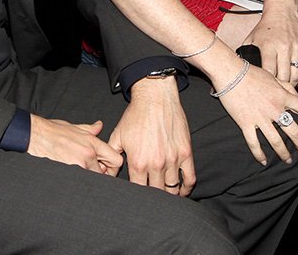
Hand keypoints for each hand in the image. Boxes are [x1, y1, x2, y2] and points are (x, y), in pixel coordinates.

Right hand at [27, 115, 122, 174]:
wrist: (36, 135)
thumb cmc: (53, 131)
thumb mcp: (75, 127)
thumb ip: (90, 129)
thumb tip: (99, 126)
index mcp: (92, 143)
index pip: (116, 160)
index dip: (112, 165)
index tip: (106, 166)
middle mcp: (88, 154)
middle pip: (104, 174)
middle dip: (98, 172)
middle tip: (88, 168)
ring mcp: (78, 165)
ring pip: (91, 178)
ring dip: (87, 176)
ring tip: (76, 168)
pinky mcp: (69, 172)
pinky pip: (79, 181)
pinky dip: (77, 179)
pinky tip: (69, 171)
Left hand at [108, 76, 195, 195]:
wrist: (155, 98)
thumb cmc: (135, 116)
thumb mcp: (118, 135)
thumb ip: (112, 156)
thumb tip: (107, 173)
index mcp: (137, 162)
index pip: (138, 190)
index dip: (137, 195)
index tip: (136, 196)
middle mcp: (155, 164)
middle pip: (156, 193)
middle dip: (153, 197)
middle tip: (151, 199)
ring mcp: (172, 159)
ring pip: (172, 189)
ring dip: (169, 194)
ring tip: (165, 196)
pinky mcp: (185, 153)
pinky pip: (190, 178)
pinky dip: (186, 188)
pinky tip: (181, 191)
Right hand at [215, 61, 297, 164]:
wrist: (230, 73)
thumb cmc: (251, 73)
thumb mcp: (274, 77)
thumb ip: (288, 88)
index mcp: (283, 96)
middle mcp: (275, 109)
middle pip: (295, 132)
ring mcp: (260, 118)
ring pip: (276, 142)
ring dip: (284, 153)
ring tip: (288, 160)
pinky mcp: (245, 123)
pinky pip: (254, 143)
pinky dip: (259, 154)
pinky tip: (264, 161)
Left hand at [246, 8, 297, 86]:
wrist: (281, 13)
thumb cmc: (264, 28)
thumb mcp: (251, 39)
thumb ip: (246, 54)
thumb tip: (241, 70)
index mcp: (268, 46)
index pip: (270, 71)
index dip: (268, 83)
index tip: (265, 86)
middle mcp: (284, 47)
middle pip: (284, 76)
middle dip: (280, 86)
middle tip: (276, 90)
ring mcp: (296, 49)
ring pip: (296, 75)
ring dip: (291, 85)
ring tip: (285, 87)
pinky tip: (296, 81)